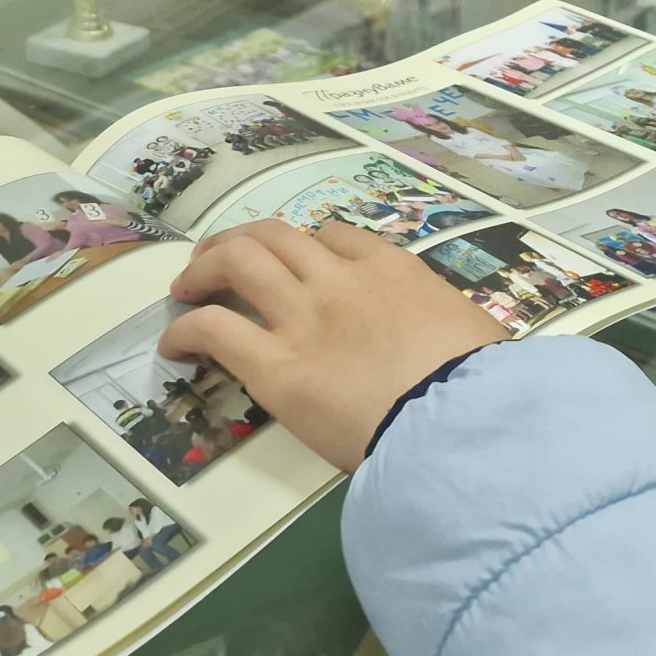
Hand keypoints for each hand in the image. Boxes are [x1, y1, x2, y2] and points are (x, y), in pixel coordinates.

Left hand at [159, 221, 510, 472]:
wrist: (460, 419)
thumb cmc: (480, 383)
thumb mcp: (473, 334)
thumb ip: (444, 327)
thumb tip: (454, 347)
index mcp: (391, 270)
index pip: (336, 237)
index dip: (307, 247)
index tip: (296, 265)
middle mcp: (339, 280)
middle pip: (275, 236)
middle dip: (241, 241)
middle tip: (218, 261)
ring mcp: (302, 318)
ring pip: (238, 261)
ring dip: (205, 267)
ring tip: (185, 287)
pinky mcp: (273, 365)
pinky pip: (213, 328)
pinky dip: (187, 330)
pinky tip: (175, 346)